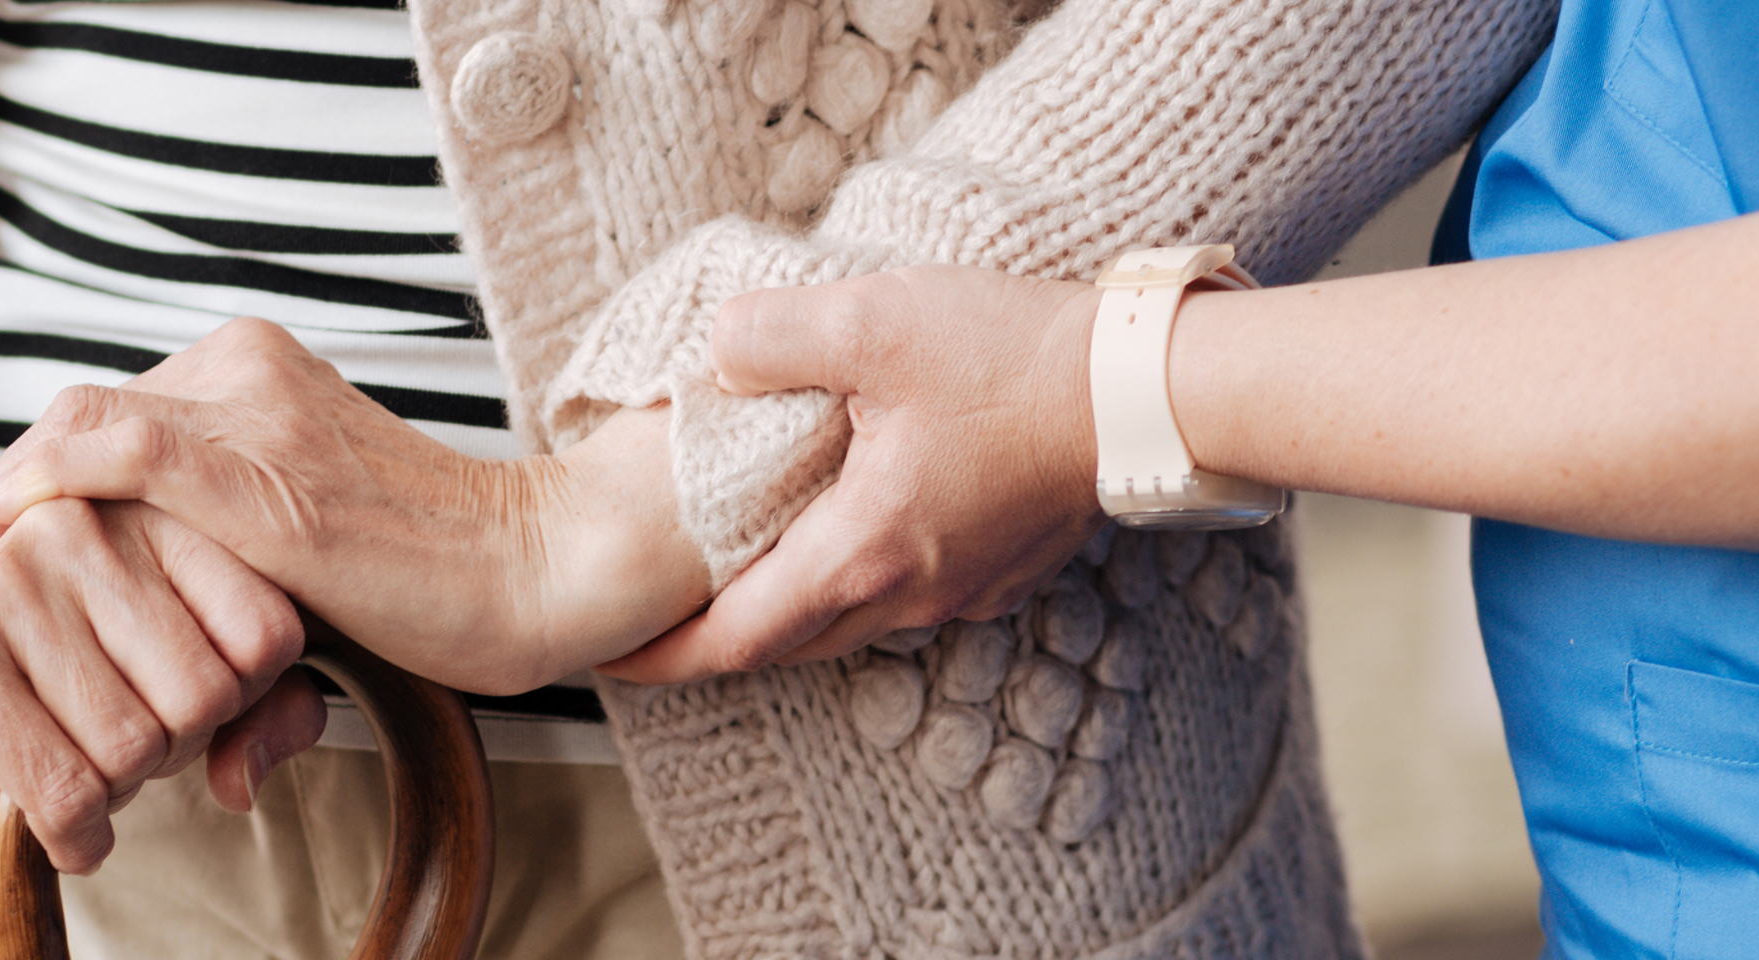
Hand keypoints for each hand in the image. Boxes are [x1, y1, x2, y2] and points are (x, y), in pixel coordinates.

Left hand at [0, 318, 708, 695]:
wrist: (540, 572)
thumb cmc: (442, 591)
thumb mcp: (308, 588)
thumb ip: (235, 619)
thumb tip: (219, 757)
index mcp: (250, 374)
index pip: (97, 425)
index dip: (15, 501)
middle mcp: (240, 369)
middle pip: (69, 428)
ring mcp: (248, 410)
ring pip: (69, 438)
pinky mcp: (259, 467)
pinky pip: (108, 455)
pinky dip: (29, 501)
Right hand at [0, 498, 322, 872]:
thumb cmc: (42, 687)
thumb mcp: (166, 680)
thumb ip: (260, 709)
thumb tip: (249, 777)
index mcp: (145, 507)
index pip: (268, 632)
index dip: (240, 701)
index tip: (173, 698)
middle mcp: (80, 524)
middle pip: (207, 696)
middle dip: (171, 752)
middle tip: (111, 740)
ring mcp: (9, 582)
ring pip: (136, 748)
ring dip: (115, 794)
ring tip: (71, 760)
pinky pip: (65, 791)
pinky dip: (75, 836)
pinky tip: (60, 829)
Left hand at [603, 266, 1112, 682]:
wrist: (1146, 387)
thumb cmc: (1017, 360)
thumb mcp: (871, 321)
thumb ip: (770, 336)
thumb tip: (716, 354)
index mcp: (863, 552)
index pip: (738, 638)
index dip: (666, 655)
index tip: (613, 660)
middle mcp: (911, 591)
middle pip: (789, 643)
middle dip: (717, 640)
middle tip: (659, 622)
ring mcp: (963, 587)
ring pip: (849, 622)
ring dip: (788, 609)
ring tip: (738, 576)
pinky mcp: (1001, 565)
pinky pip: (905, 594)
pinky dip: (852, 579)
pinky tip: (843, 529)